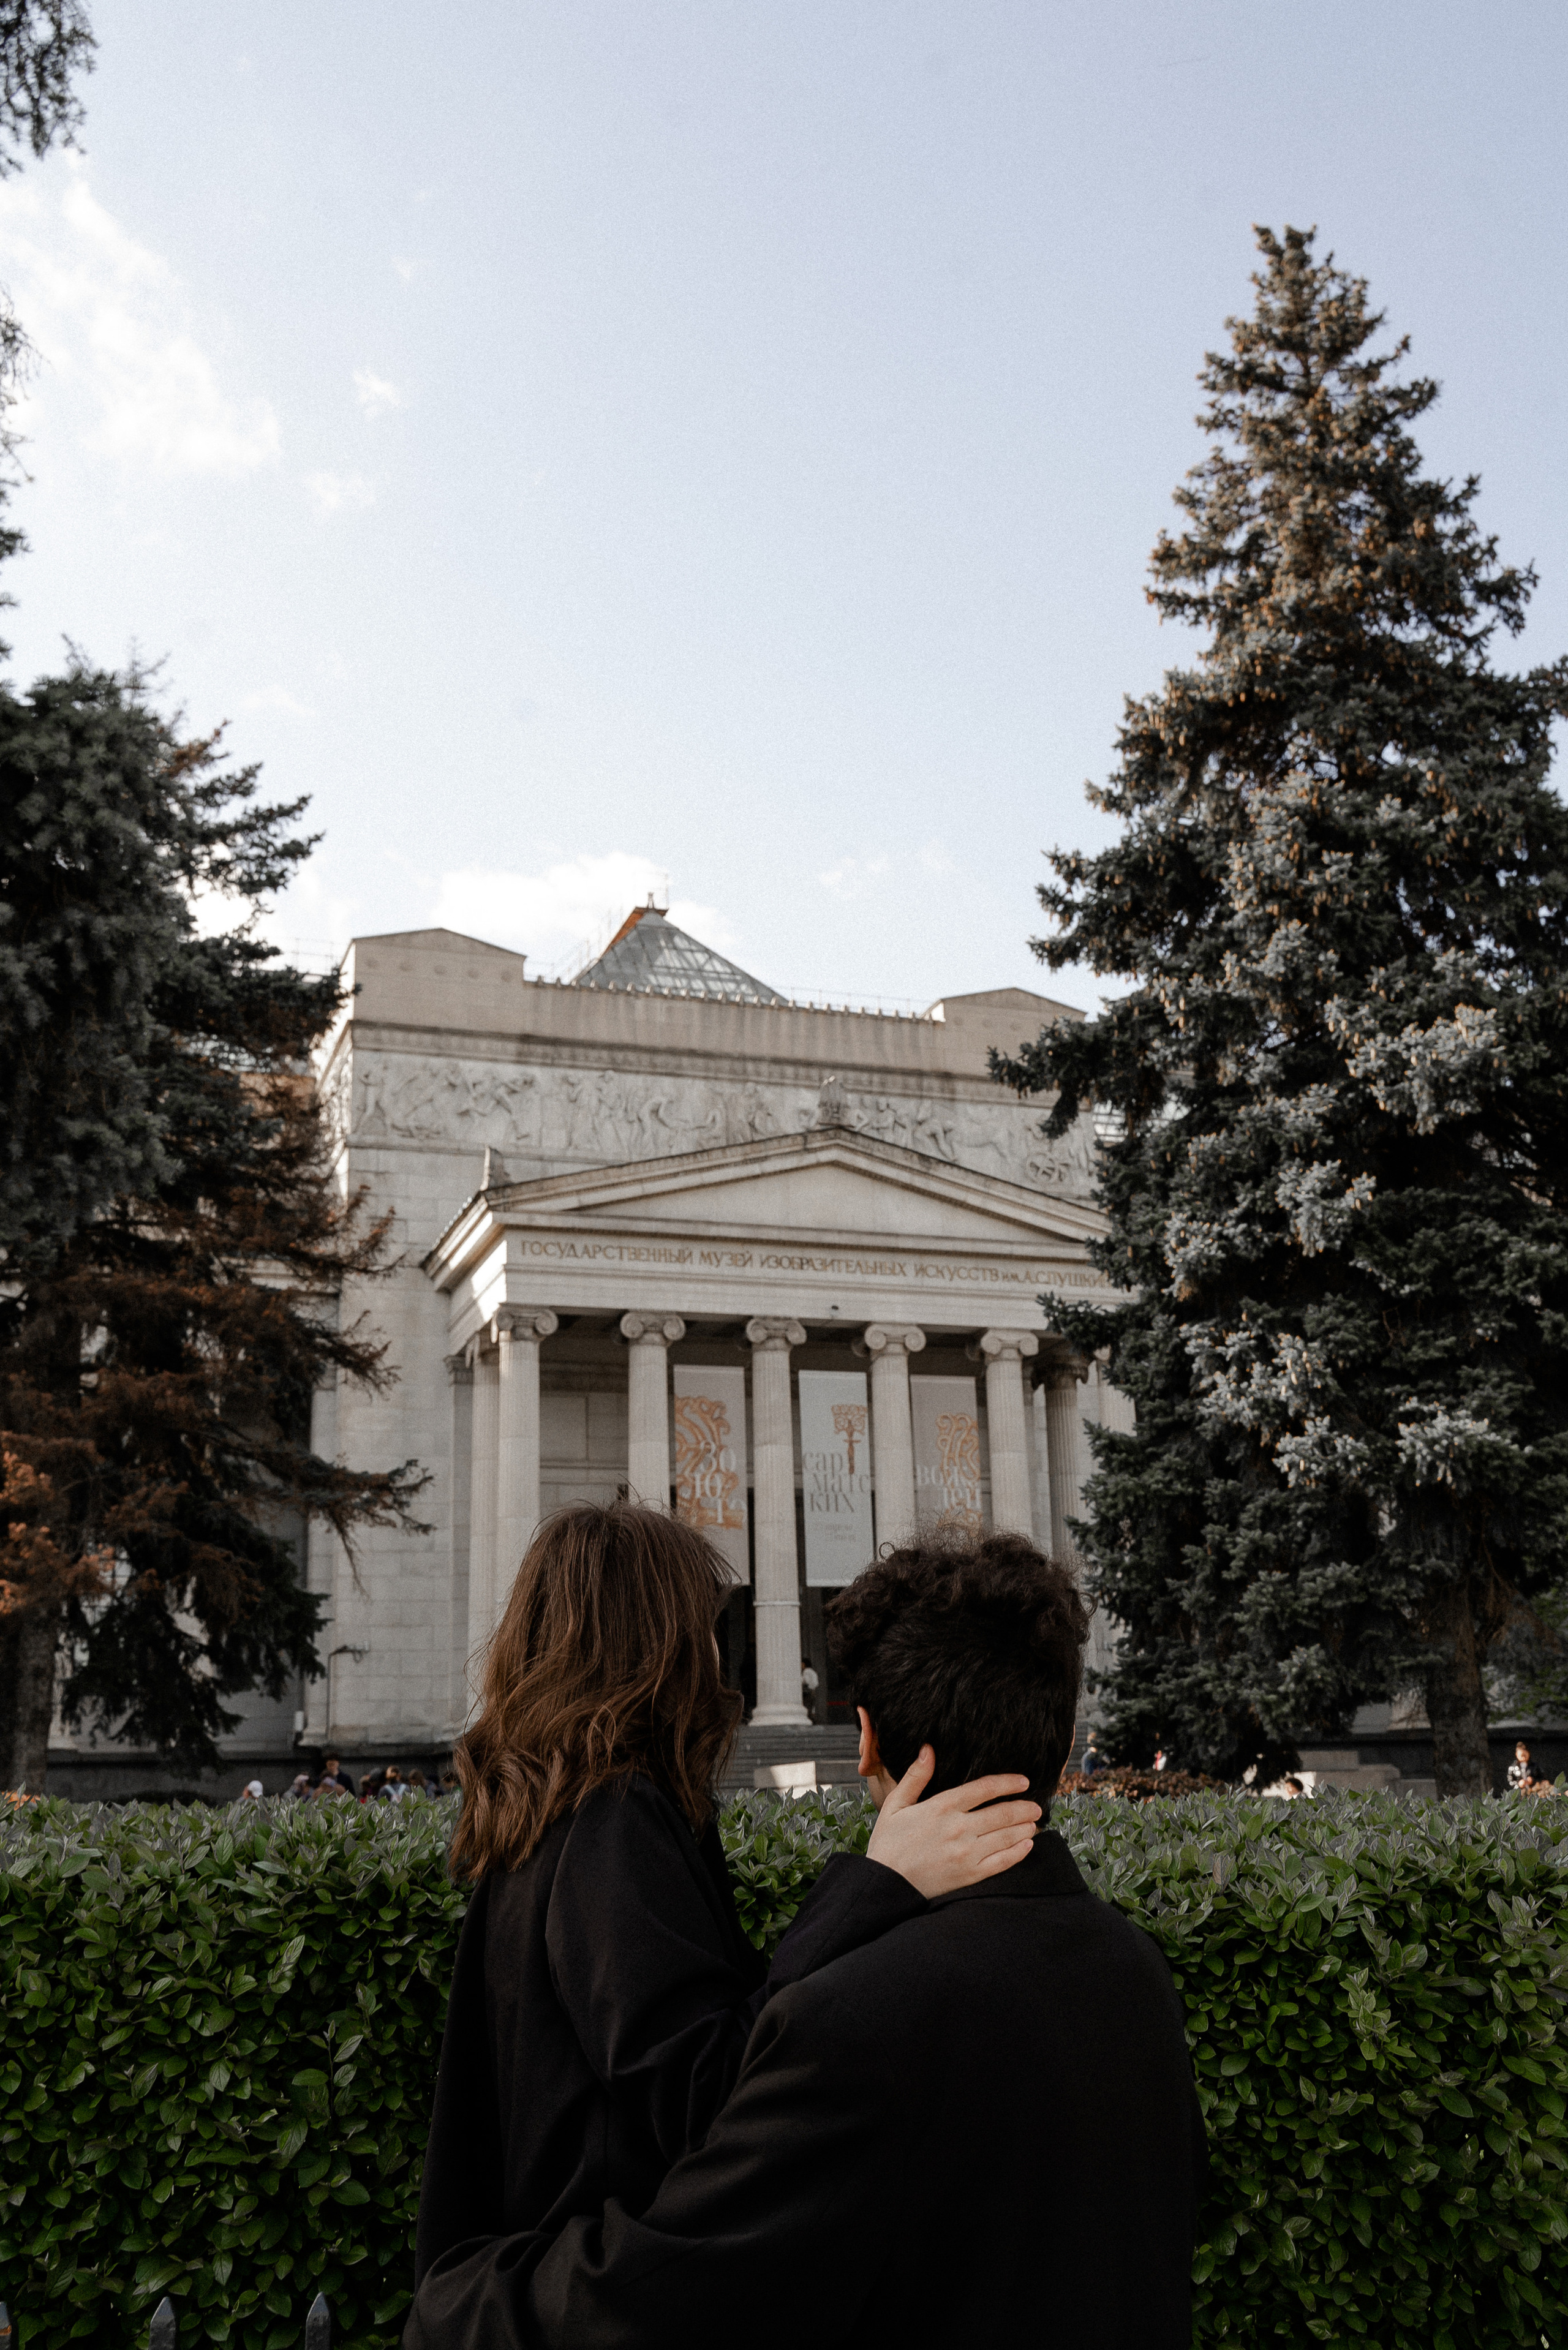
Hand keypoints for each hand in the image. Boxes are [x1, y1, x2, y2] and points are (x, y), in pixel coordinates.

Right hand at [865, 1746, 1040, 1899]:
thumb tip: (928, 1749)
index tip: (1023, 1781)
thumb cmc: (888, 1843)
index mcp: (941, 1807)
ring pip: (1005, 1836)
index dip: (1007, 1783)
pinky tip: (1027, 1846)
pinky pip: (1001, 1862)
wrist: (886, 1885)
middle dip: (1023, 1808)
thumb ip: (915, 1776)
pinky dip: (1018, 1853)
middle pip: (1001, 1813)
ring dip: (1024, 1828)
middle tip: (1036, 1805)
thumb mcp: (895, 1804)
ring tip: (1035, 1823)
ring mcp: (966, 1853)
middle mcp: (958, 1828)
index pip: (983, 1789)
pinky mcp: (969, 1875)